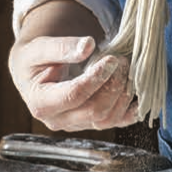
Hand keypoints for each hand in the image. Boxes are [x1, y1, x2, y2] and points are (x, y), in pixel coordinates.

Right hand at [7, 33, 136, 130]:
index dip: (95, 78)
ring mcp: (76, 124)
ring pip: (107, 119)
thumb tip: (88, 46)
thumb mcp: (38, 48)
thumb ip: (61, 47)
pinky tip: (137, 93)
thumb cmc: (34, 60)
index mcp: (41, 103)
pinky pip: (115, 122)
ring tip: (127, 69)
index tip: (111, 59)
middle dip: (113, 85)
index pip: (74, 95)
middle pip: (94, 111)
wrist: (33, 73)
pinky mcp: (91, 124)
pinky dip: (130, 111)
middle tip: (122, 60)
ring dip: (123, 94)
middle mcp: (58, 120)